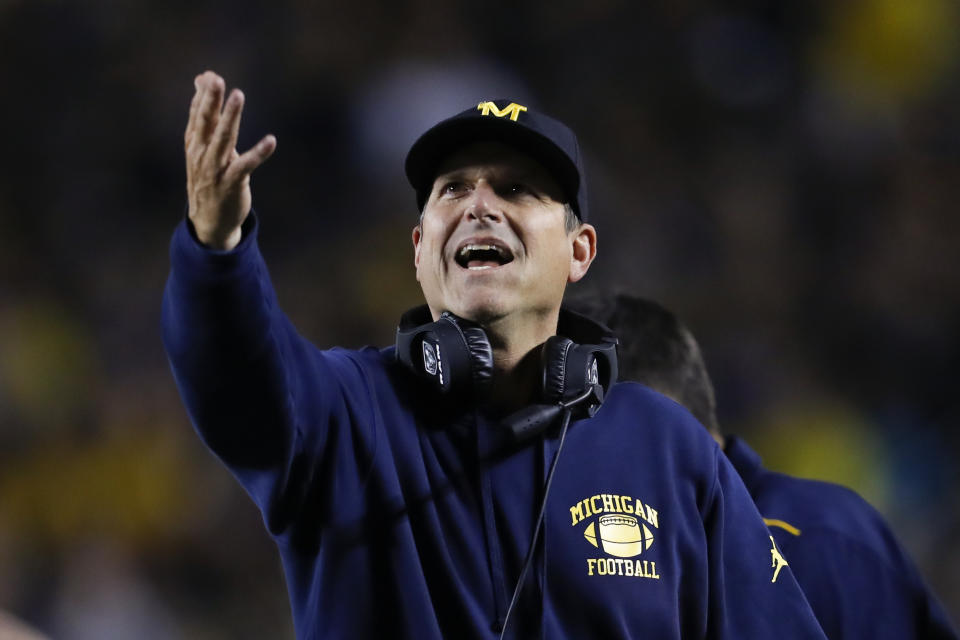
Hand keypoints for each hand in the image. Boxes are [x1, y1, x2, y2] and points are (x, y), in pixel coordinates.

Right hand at [184, 71, 275, 249]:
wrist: (209, 221)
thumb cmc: (208, 178)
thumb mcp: (202, 148)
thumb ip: (204, 116)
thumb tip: (201, 80)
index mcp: (195, 144)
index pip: (197, 115)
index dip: (203, 96)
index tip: (210, 76)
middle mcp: (202, 154)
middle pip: (206, 123)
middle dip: (211, 101)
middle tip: (216, 80)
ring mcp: (215, 169)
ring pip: (223, 138)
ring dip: (230, 117)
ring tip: (238, 96)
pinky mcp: (232, 183)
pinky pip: (246, 165)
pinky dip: (259, 153)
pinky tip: (271, 141)